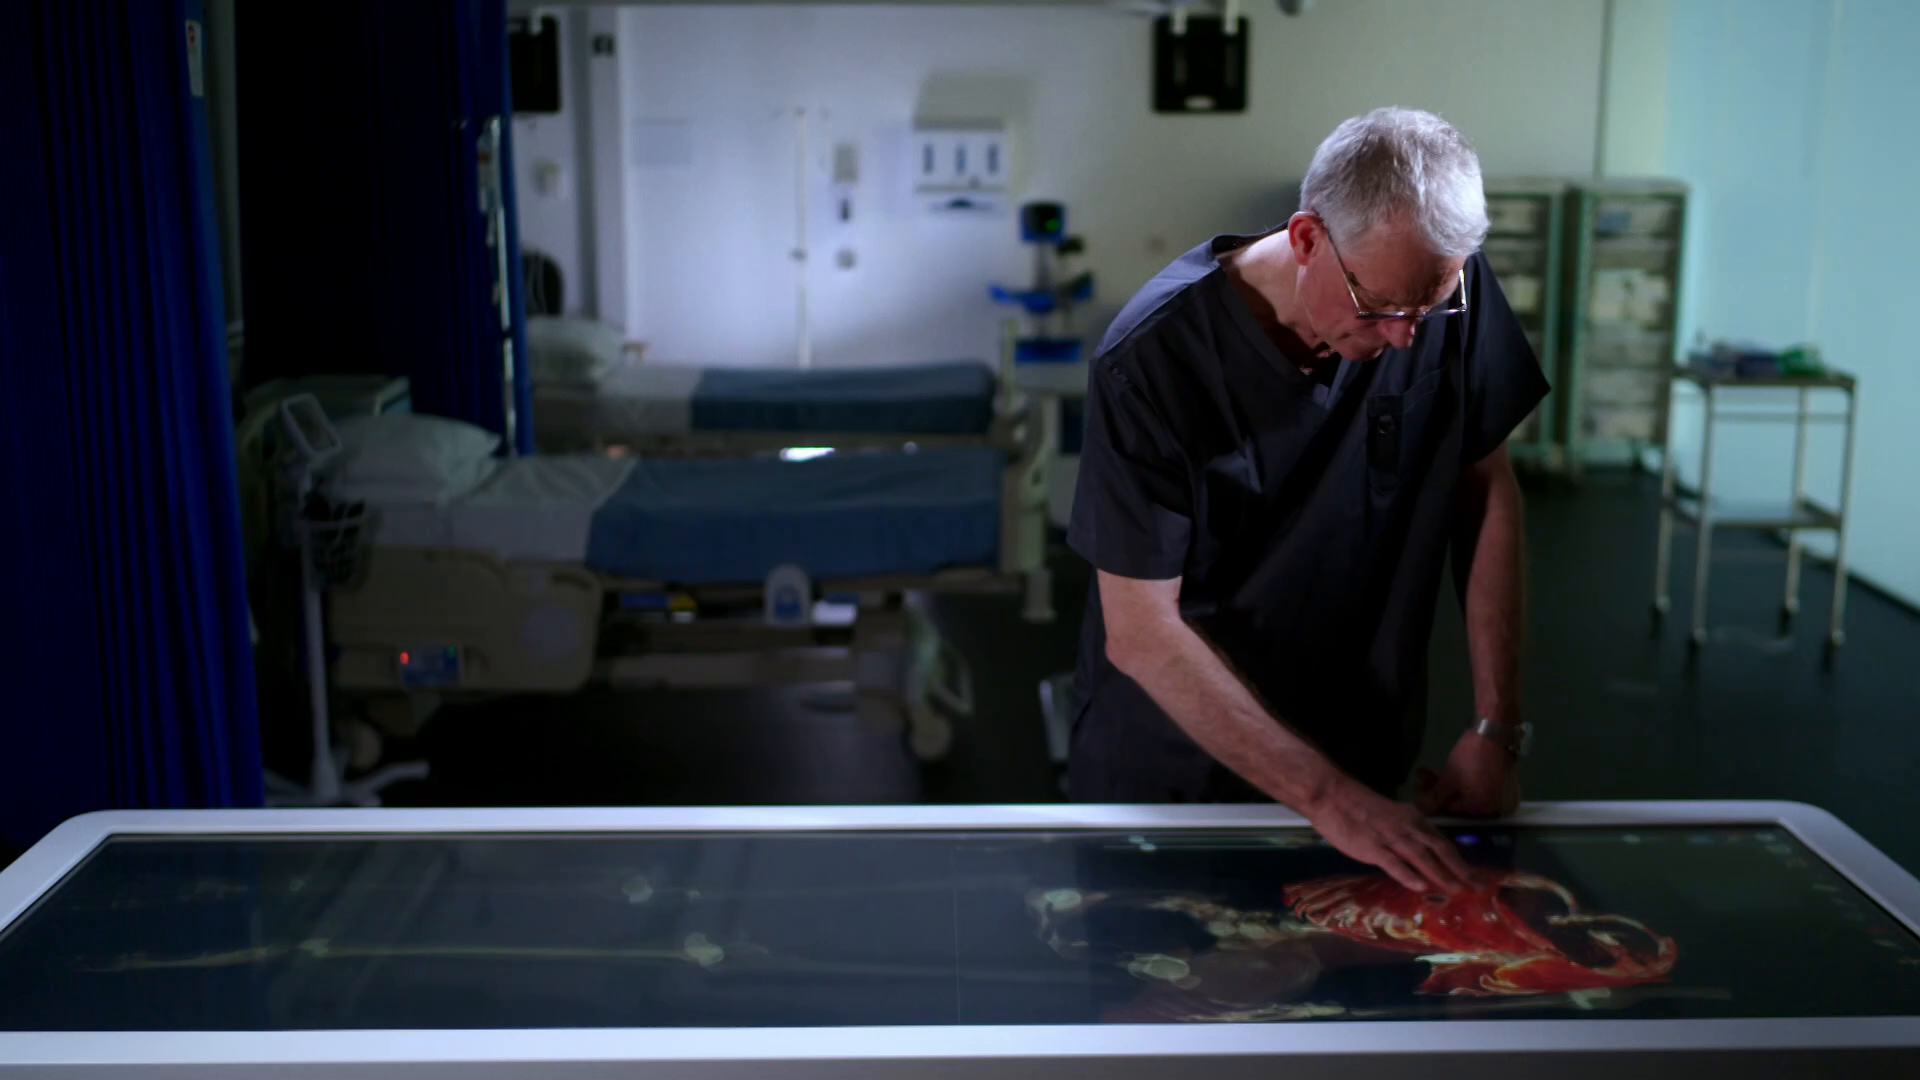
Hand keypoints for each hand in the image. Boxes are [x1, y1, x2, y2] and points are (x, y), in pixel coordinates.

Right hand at [1304, 778, 1474, 894]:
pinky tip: (1421, 887)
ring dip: (1442, 875)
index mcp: (1413, 818)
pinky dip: (1409, 875)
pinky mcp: (1372, 847)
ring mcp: (1390, 837)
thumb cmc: (1358, 805)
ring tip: (1458, 890)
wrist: (1332, 795)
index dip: (1459, 859)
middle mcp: (1407, 827)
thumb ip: (1406, 831)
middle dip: (1460, 868)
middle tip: (1477, 885)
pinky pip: (1394, 863)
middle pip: (1440, 849)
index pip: (1442, 841)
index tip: (1472, 874)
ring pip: (1422, 857)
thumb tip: (1419, 852)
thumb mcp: (1390, 815)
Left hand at [1417, 730, 1521, 818]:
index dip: (1433, 800)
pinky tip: (1448, 772)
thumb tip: (1421, 811)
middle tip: (1422, 778)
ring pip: (1468, 795)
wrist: (1495, 732)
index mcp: (1483, 811)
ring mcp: (1501, 797)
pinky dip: (1464, 782)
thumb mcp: (1449, 778)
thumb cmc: (1472, 756)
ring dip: (1447, 785)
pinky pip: (1479, 789)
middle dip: (1439, 790)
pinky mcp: (1503, 786)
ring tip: (1429, 772)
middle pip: (1460, 803)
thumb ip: (1434, 797)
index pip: (1452, 811)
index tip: (1419, 789)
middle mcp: (1495, 810)